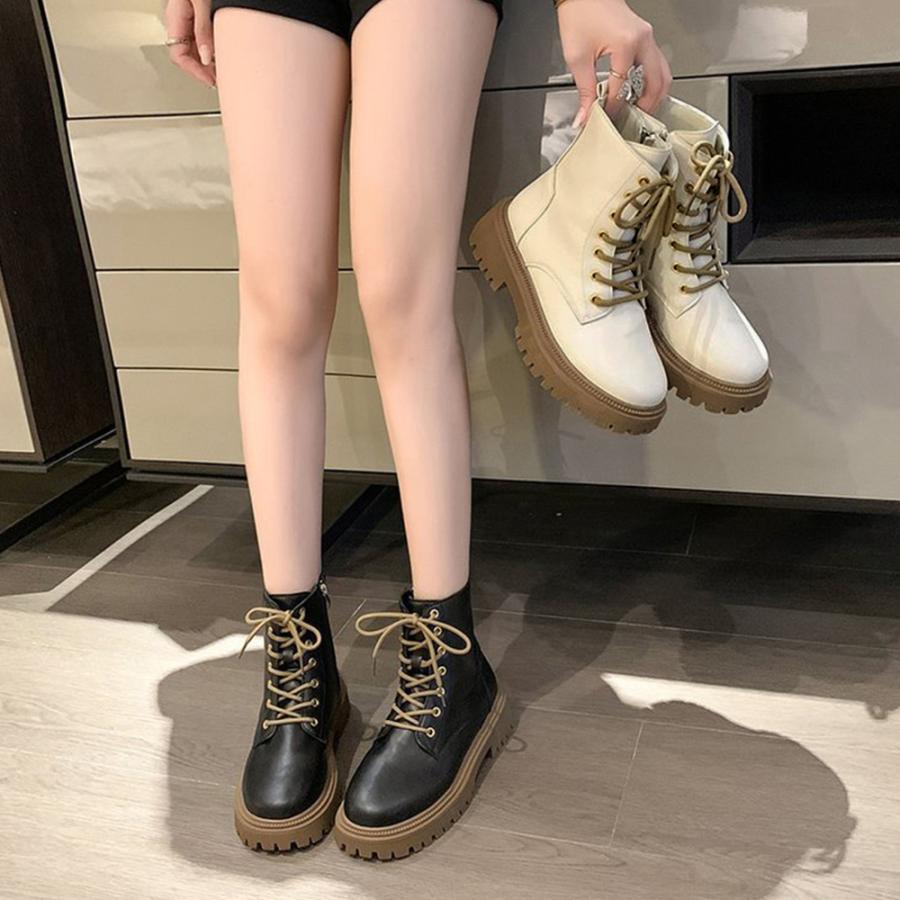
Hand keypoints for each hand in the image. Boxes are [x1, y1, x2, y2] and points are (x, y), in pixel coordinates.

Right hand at [165, 0, 215, 86]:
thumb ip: (203, 30)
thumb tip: (207, 58)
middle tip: (218, 80)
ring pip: (193, 48)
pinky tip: (220, 55)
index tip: (210, 80)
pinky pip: (200, 39)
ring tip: (221, 71)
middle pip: (186, 54)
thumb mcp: (203, 4)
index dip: (194, 71)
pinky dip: (210, 50)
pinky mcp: (197, 16)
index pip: (178, 55)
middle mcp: (179, 20)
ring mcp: (187, 18)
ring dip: (206, 62)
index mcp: (175, 17)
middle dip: (201, 70)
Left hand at [556, 0, 671, 124]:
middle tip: (632, 122)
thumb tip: (584, 117)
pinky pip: (657, 63)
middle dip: (645, 107)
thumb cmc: (580, 14)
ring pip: (662, 73)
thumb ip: (584, 91)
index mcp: (626, 44)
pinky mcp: (645, 36)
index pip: (622, 88)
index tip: (602, 120)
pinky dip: (652, 81)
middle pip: (656, 83)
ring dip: (654, 95)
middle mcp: (643, 39)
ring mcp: (648, 37)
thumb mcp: (578, 58)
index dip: (612, 108)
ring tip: (638, 111)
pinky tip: (640, 93)